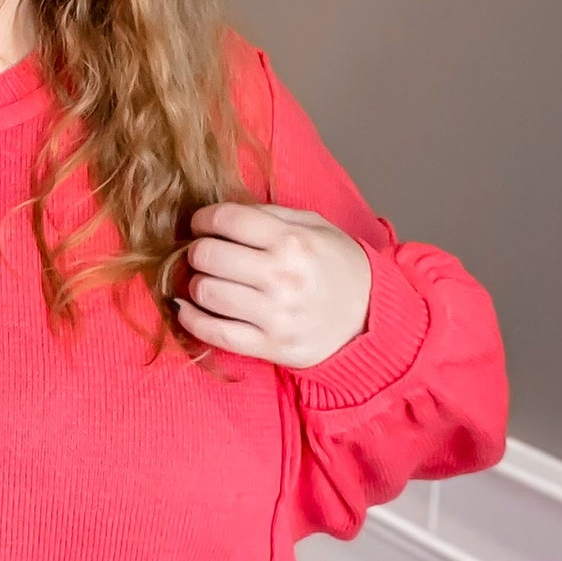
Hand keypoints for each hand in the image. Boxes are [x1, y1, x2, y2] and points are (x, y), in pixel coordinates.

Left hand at [174, 202, 372, 366]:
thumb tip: (221, 215)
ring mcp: (275, 314)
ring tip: (209, 280)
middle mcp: (282, 276)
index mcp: (293, 241)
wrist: (372, 319)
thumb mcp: (316, 227)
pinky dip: (192, 319)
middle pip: (207, 255)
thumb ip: (270, 215)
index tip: (202, 224)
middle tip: (206, 254)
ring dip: (198, 284)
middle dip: (198, 251)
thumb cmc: (340, 268)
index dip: (204, 219)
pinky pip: (213, 333)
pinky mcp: (270, 346)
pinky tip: (189, 308)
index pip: (226, 219)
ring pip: (205, 293)